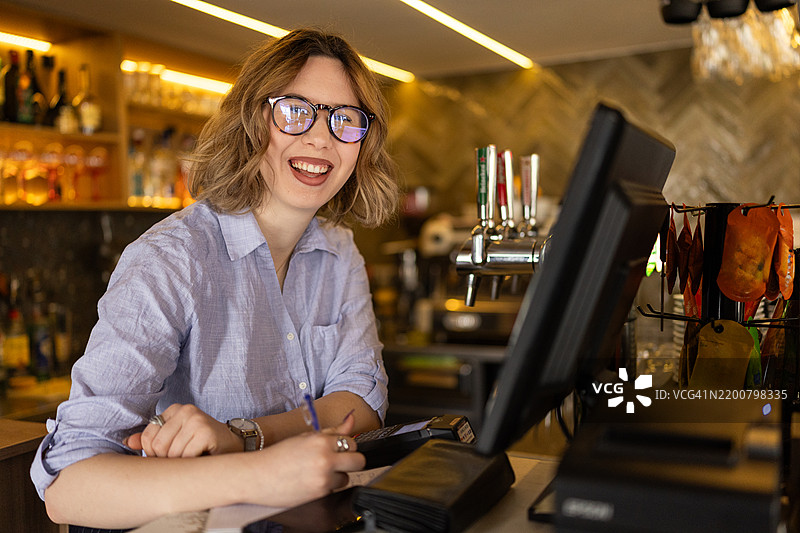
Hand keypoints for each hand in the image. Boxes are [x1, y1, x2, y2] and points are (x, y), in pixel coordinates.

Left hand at [125, 404, 242, 456]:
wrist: (235, 444)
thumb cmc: (203, 443)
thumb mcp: (176, 437)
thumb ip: (153, 439)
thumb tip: (128, 442)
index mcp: (175, 409)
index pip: (148, 436)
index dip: (153, 453)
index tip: (167, 457)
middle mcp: (185, 410)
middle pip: (157, 446)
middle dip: (166, 460)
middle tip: (181, 461)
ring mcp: (196, 419)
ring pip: (171, 453)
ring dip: (180, 464)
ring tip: (192, 459)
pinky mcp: (206, 432)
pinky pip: (186, 457)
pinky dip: (191, 464)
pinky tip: (200, 459)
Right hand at [248, 413, 365, 506]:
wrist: (256, 476)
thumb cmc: (278, 456)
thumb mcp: (305, 438)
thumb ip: (332, 430)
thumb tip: (351, 419)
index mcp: (321, 441)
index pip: (352, 442)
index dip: (345, 446)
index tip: (338, 449)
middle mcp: (325, 459)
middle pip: (359, 461)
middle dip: (351, 461)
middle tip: (337, 462)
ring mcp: (323, 478)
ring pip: (346, 478)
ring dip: (337, 476)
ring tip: (317, 473)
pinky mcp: (320, 494)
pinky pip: (334, 490)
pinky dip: (326, 487)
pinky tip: (310, 482)